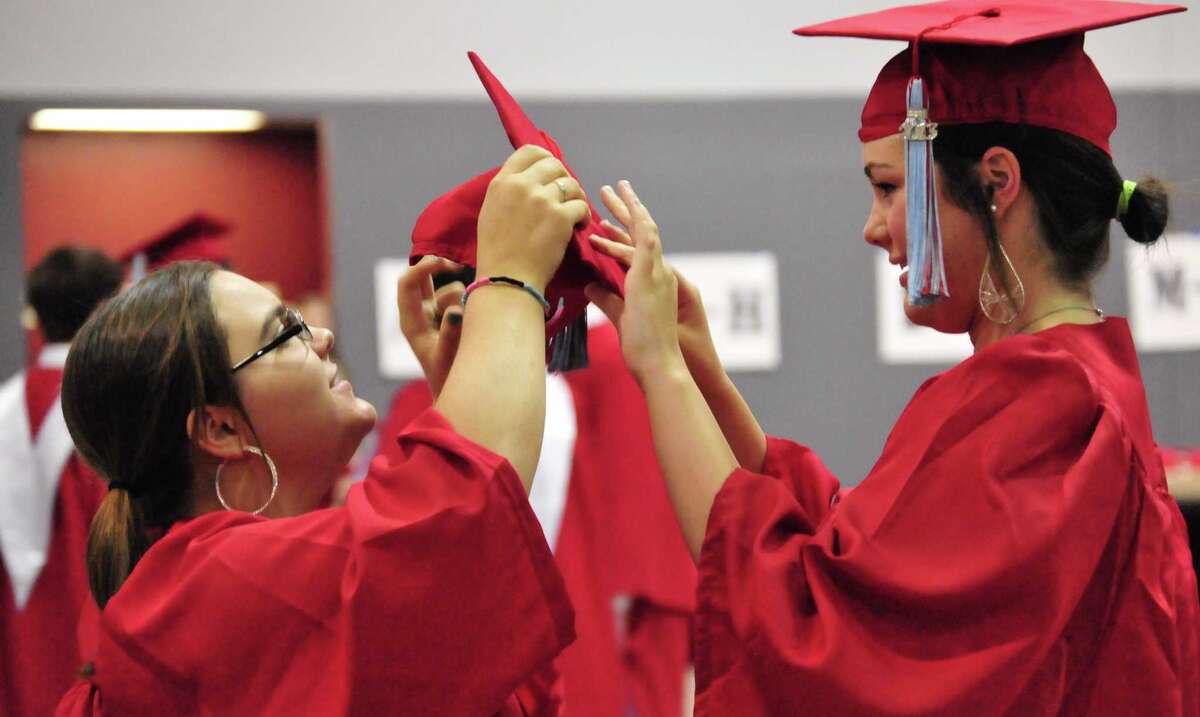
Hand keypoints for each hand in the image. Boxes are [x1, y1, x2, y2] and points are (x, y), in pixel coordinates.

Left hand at [397, 256, 466, 396]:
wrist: (457, 393)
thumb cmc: (448, 380)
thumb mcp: (447, 360)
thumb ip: (450, 334)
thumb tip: (456, 311)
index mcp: (410, 322)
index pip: (407, 284)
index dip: (422, 268)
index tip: (444, 264)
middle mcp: (420, 314)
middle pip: (421, 275)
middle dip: (439, 266)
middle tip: (457, 266)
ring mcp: (436, 314)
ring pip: (451, 289)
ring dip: (463, 297)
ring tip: (471, 324)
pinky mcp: (452, 316)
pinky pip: (463, 298)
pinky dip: (470, 301)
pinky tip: (475, 318)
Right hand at [476, 145, 590, 290]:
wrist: (507, 279)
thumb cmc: (496, 251)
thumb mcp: (492, 210)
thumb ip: (510, 190)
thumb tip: (530, 179)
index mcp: (503, 182)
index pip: (529, 151)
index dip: (545, 158)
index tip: (551, 172)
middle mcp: (522, 185)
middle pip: (554, 164)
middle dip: (564, 178)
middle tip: (565, 196)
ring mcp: (542, 200)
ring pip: (571, 184)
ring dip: (576, 197)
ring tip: (573, 213)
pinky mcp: (560, 217)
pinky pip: (581, 205)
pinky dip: (583, 215)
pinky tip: (579, 225)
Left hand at [582, 181, 684, 382]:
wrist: (659, 363)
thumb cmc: (643, 348)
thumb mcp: (619, 315)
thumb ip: (606, 297)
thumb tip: (589, 284)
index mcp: (653, 282)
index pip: (638, 248)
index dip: (623, 230)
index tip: (606, 216)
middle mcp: (659, 273)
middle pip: (642, 232)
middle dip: (625, 209)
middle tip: (609, 189)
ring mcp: (658, 273)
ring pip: (644, 230)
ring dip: (627, 208)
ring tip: (609, 190)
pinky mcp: (651, 278)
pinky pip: (643, 243)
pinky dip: (630, 227)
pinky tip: (614, 216)